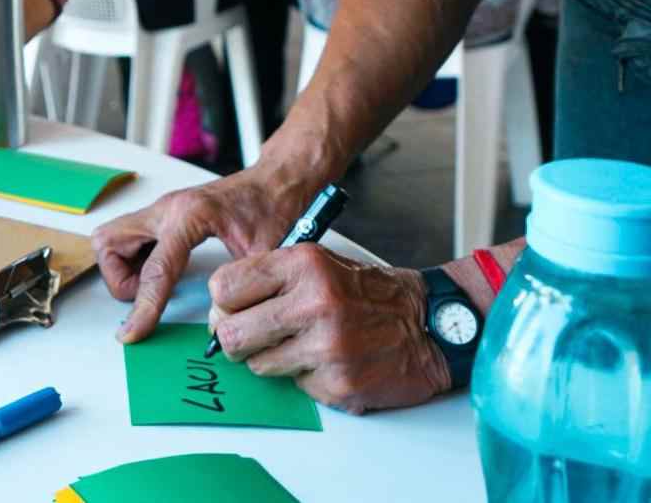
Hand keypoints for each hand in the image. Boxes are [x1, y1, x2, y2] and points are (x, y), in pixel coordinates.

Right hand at [92, 166, 314, 341]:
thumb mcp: (263, 254)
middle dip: (118, 278)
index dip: (143, 308)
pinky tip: (159, 271)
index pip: (156, 270)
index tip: (133, 333)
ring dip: (121, 268)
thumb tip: (222, 327)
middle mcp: (167, 209)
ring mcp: (162, 210)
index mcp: (190, 216)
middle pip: (110, 244)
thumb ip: (241, 291)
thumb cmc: (271, 207)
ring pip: (111, 239)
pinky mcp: (163, 215)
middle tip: (143, 295)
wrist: (276, 182)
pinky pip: (127, 237)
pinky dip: (132, 260)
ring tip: (150, 284)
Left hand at [207, 244, 451, 412]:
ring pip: (258, 365)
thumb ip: (269, 279)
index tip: (232, 310)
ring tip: (301, 346)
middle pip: (231, 334)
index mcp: (302, 265)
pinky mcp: (339, 383)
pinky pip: (295, 386)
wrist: (429, 324)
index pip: (224, 288)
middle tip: (252, 338)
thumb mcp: (318, 263)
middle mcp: (314, 303)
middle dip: (235, 340)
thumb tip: (221, 309)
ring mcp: (327, 346)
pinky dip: (307, 378)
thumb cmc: (368, 293)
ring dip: (273, 360)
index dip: (223, 305)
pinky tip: (329, 362)